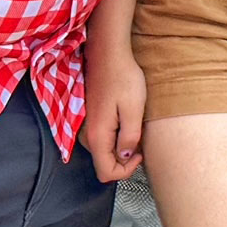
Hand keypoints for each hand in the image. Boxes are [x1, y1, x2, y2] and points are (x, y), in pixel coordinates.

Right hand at [83, 40, 147, 182]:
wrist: (108, 53)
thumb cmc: (123, 77)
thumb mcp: (134, 109)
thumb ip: (130, 137)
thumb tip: (125, 156)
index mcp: (97, 136)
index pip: (106, 173)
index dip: (125, 171)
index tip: (140, 153)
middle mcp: (87, 135)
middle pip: (103, 164)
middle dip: (124, 160)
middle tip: (140, 140)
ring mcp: (87, 126)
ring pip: (103, 152)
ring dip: (120, 147)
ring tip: (134, 126)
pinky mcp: (90, 118)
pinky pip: (102, 138)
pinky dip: (115, 137)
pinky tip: (125, 119)